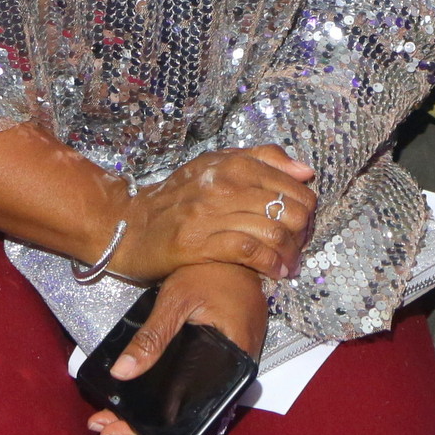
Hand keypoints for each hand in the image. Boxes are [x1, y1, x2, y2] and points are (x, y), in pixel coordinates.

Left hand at [88, 262, 267, 434]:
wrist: (239, 245)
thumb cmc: (213, 267)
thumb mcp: (177, 298)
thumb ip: (152, 337)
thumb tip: (120, 374)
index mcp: (232, 359)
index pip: (192, 412)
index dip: (153, 430)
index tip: (118, 432)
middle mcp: (237, 369)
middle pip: (189, 414)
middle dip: (146, 428)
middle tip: (108, 430)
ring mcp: (232, 363)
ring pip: (191, 404)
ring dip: (155, 417)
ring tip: (116, 423)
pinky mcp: (225, 354)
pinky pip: (198, 388)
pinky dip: (171, 398)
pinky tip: (145, 404)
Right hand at [118, 145, 315, 284]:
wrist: (129, 225)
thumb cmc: (177, 197)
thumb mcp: (216, 165)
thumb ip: (262, 160)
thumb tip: (305, 171)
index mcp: (233, 163)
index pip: (291, 183)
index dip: (306, 207)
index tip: (306, 224)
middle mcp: (224, 184)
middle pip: (287, 207)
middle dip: (303, 232)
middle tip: (301, 246)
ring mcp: (211, 213)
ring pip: (272, 230)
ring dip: (290, 253)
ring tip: (291, 265)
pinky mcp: (199, 243)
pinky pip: (249, 251)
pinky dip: (269, 264)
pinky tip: (276, 273)